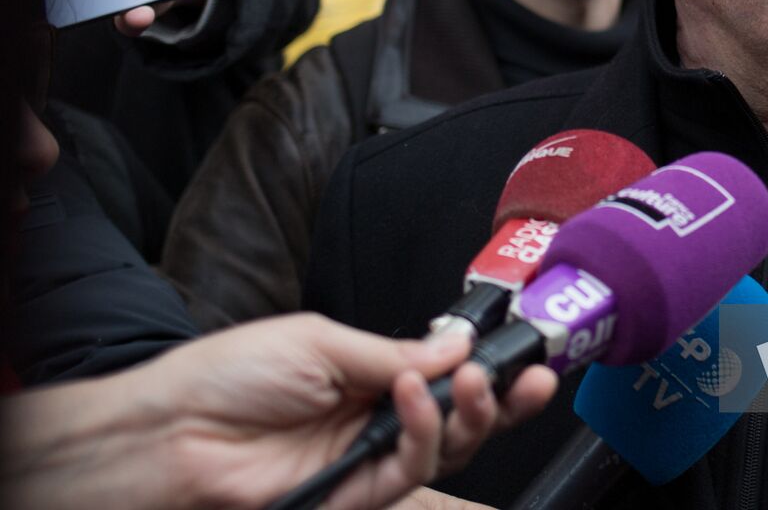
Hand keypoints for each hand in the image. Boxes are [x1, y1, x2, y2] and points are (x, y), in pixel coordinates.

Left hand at [1, 314, 556, 509]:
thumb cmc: (228, 375)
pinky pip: (407, 471)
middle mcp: (375, 419)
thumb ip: (394, 351)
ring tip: (469, 382)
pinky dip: (420, 434)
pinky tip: (409, 398)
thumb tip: (457, 347)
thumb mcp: (320, 341)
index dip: (486, 368)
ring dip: (467, 415)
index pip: (444, 375)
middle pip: (459, 419)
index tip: (523, 352)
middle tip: (530, 379)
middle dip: (502, 401)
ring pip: (445, 450)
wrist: (169, 431)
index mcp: (369, 375)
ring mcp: (365, 460)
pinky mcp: (351, 496)